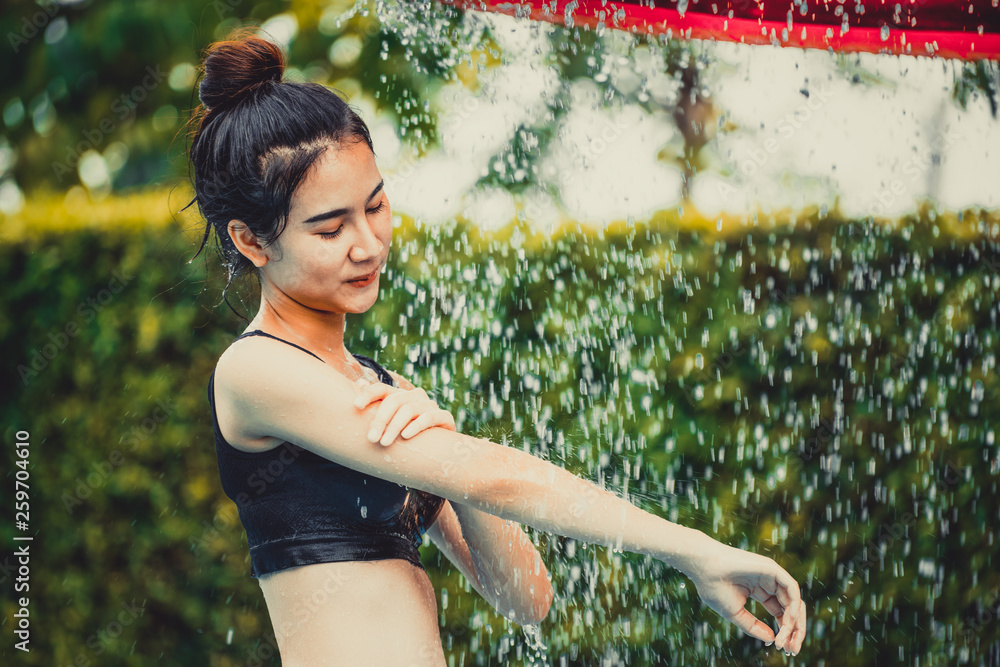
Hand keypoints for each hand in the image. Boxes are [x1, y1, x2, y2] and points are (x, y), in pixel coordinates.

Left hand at [352, 379, 456, 445]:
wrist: (440, 447)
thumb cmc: (409, 434)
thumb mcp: (392, 421)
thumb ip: (378, 404)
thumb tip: (360, 384)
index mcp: (401, 395)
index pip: (382, 389)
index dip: (368, 395)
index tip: (355, 406)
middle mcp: (416, 396)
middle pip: (394, 401)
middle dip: (380, 420)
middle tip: (371, 438)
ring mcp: (430, 405)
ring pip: (409, 410)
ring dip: (394, 427)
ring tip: (384, 442)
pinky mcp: (444, 417)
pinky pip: (429, 418)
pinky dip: (416, 426)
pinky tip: (406, 436)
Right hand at [686, 540, 805, 654]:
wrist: (704, 568)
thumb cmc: (714, 588)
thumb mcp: (735, 614)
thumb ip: (753, 626)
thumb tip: (772, 639)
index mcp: (758, 591)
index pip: (779, 612)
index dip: (784, 630)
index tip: (783, 648)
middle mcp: (768, 583)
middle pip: (790, 608)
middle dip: (794, 629)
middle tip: (792, 649)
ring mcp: (771, 575)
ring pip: (794, 600)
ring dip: (794, 621)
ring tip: (787, 637)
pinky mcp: (772, 568)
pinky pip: (791, 588)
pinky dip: (794, 605)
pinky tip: (788, 620)